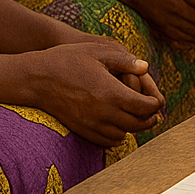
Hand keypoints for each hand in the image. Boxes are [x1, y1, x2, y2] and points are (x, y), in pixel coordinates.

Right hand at [25, 41, 164, 145]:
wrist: (37, 78)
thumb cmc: (68, 60)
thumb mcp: (98, 52)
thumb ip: (125, 61)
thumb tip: (145, 67)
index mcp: (111, 92)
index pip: (144, 106)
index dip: (155, 104)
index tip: (157, 100)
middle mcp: (103, 112)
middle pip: (137, 124)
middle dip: (149, 119)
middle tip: (154, 113)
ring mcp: (91, 124)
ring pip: (123, 135)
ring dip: (134, 128)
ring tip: (138, 118)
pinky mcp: (81, 130)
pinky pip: (106, 141)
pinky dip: (117, 136)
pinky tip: (119, 125)